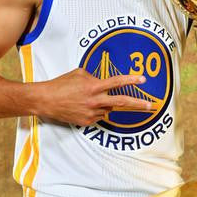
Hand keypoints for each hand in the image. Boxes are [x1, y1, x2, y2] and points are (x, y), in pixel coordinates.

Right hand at [35, 68, 152, 125]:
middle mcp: (95, 100)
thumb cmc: (61, 84)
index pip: (116, 82)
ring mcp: (91, 113)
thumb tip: (103, 81)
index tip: (142, 80)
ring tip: (87, 99)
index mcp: (94, 86)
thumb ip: (94, 77)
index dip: (131, 80)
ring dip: (104, 104)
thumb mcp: (79, 73)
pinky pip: (98, 116)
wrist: (46, 100)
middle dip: (138, 104)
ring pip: (107, 109)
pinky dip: (95, 111)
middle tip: (151, 106)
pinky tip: (82, 106)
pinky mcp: (87, 122)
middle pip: (122, 102)